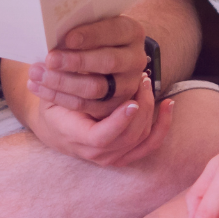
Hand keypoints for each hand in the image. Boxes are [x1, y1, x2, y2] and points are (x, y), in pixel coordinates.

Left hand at [25, 15, 151, 119]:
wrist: (92, 61)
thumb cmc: (86, 38)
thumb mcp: (88, 27)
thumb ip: (77, 26)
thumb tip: (52, 29)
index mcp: (131, 32)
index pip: (115, 31)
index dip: (91, 35)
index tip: (67, 39)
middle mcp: (136, 58)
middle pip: (108, 62)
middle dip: (76, 61)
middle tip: (50, 60)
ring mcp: (128, 84)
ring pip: (96, 87)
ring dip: (63, 82)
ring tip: (38, 75)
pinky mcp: (115, 105)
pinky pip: (87, 105)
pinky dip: (60, 97)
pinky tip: (39, 87)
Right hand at [29, 78, 175, 168]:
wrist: (54, 129)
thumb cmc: (52, 106)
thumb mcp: (50, 94)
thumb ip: (61, 82)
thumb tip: (54, 60)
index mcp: (76, 138)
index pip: (101, 138)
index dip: (119, 121)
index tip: (131, 102)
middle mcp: (96, 153)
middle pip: (129, 137)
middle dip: (141, 107)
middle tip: (141, 78)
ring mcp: (112, 157)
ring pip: (142, 138)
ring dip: (150, 110)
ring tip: (146, 83)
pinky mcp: (125, 154)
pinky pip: (149, 144)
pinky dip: (163, 125)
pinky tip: (168, 104)